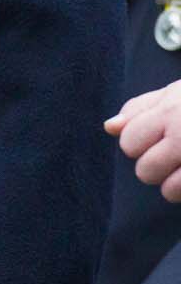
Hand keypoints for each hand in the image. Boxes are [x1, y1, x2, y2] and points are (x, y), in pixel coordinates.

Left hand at [110, 83, 180, 201]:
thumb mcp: (178, 92)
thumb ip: (142, 108)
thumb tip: (110, 126)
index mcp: (171, 111)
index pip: (129, 142)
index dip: (140, 143)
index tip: (158, 136)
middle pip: (145, 171)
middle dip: (156, 167)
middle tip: (177, 155)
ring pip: (168, 191)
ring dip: (175, 186)